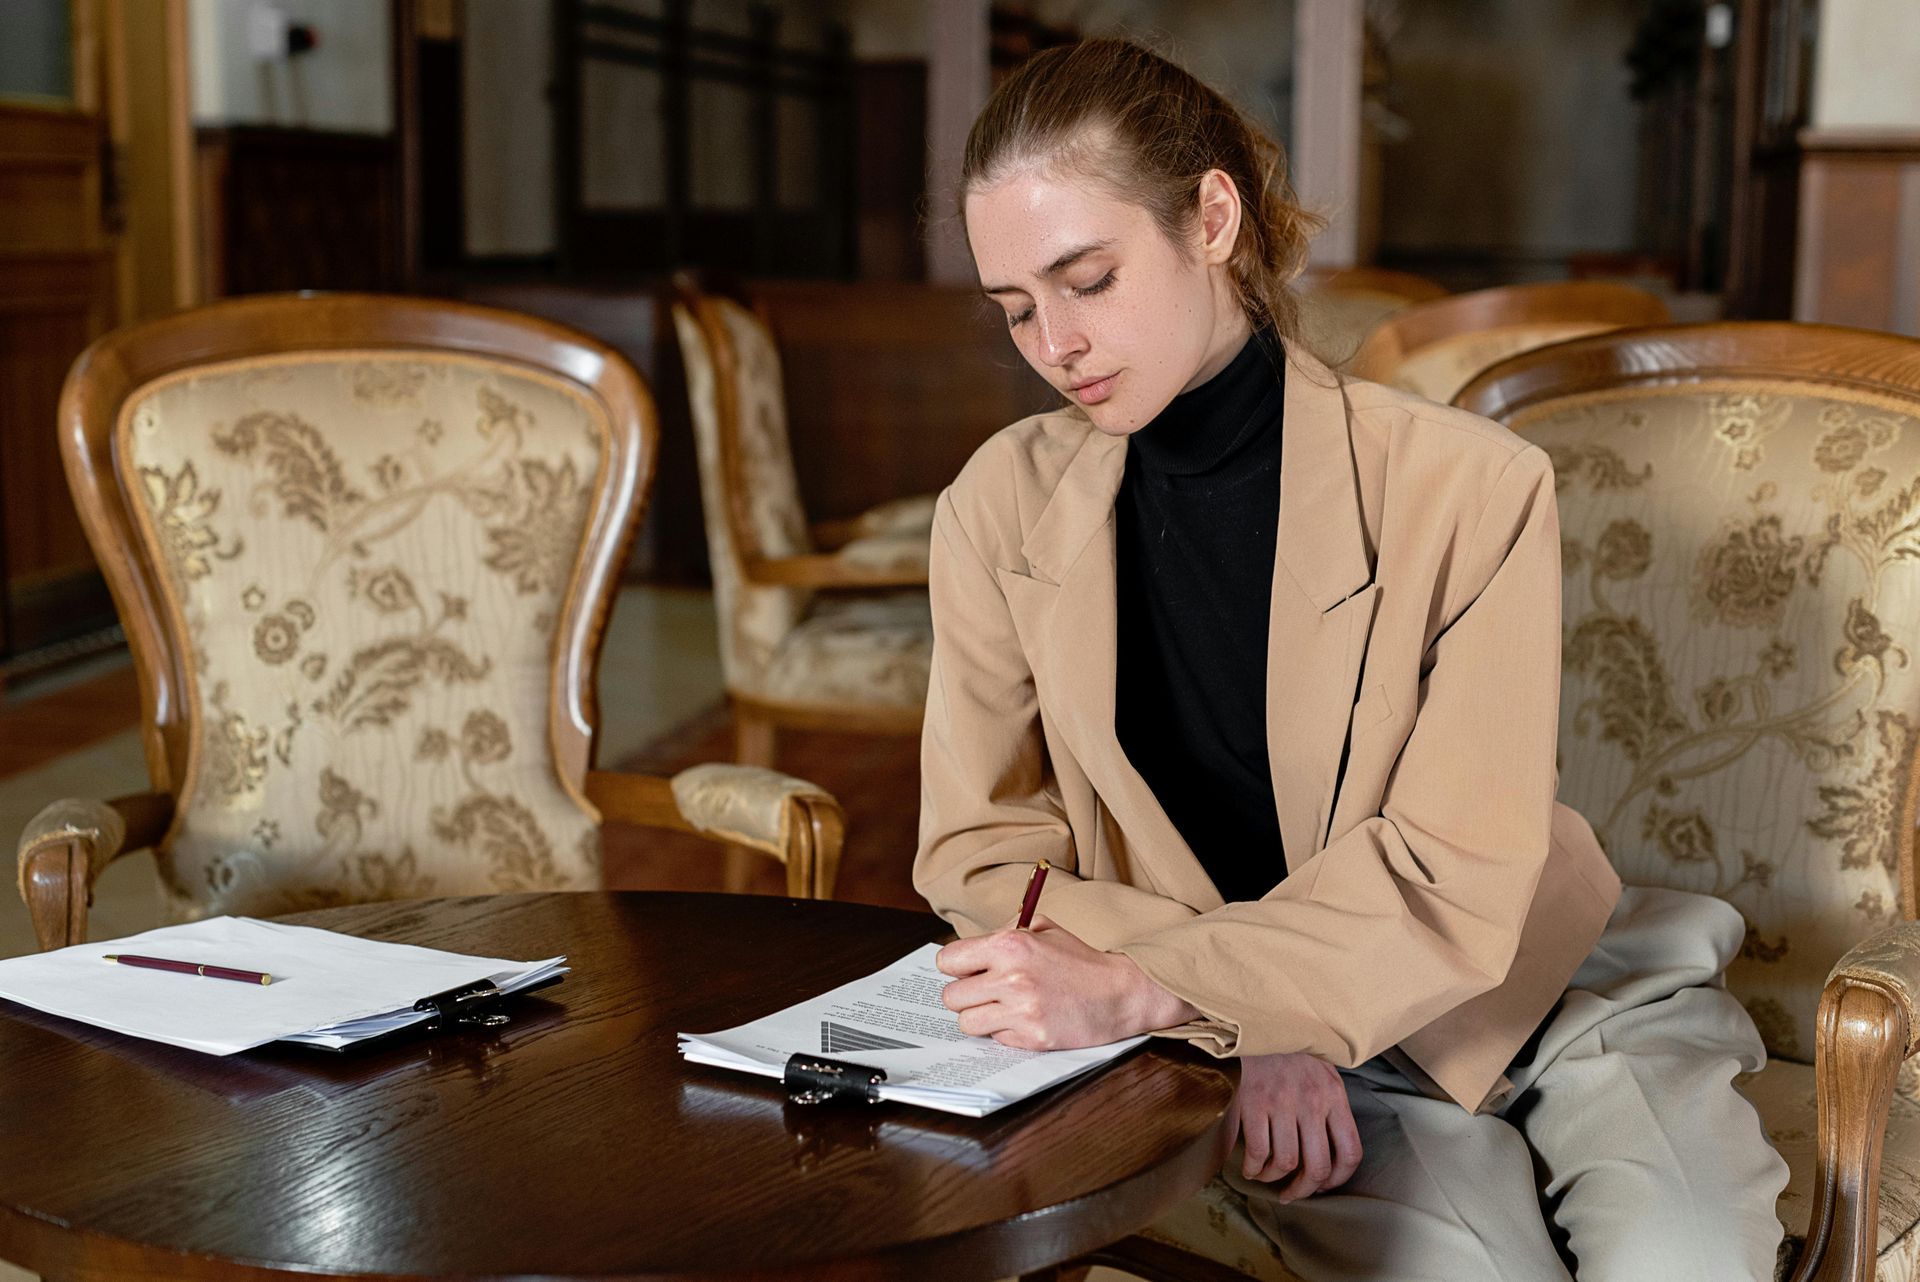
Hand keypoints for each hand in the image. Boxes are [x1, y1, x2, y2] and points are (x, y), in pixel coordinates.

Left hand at [935, 916, 1199, 1049]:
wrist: (1119, 992)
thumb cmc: (1079, 960)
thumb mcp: (1042, 927)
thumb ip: (1003, 932)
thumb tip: (969, 951)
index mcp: (1009, 944)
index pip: (948, 961)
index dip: (956, 967)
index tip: (968, 971)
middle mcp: (1011, 977)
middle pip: (951, 997)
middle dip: (966, 995)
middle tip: (986, 993)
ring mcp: (1021, 1011)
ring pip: (967, 1023)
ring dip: (982, 1017)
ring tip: (1004, 1008)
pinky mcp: (1032, 1038)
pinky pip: (996, 1040)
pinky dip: (1006, 1033)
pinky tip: (1027, 1020)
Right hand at [1234, 1052, 1363, 1201]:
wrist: (1254, 1022)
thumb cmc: (1288, 1048)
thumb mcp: (1321, 1069)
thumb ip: (1329, 1103)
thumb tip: (1329, 1145)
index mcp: (1333, 1094)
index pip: (1350, 1151)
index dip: (1338, 1178)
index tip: (1322, 1185)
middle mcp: (1311, 1102)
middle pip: (1318, 1166)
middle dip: (1304, 1189)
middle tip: (1292, 1193)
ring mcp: (1281, 1103)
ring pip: (1286, 1163)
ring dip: (1274, 1178)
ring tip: (1266, 1176)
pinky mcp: (1253, 1102)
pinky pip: (1258, 1152)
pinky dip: (1253, 1168)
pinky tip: (1250, 1167)